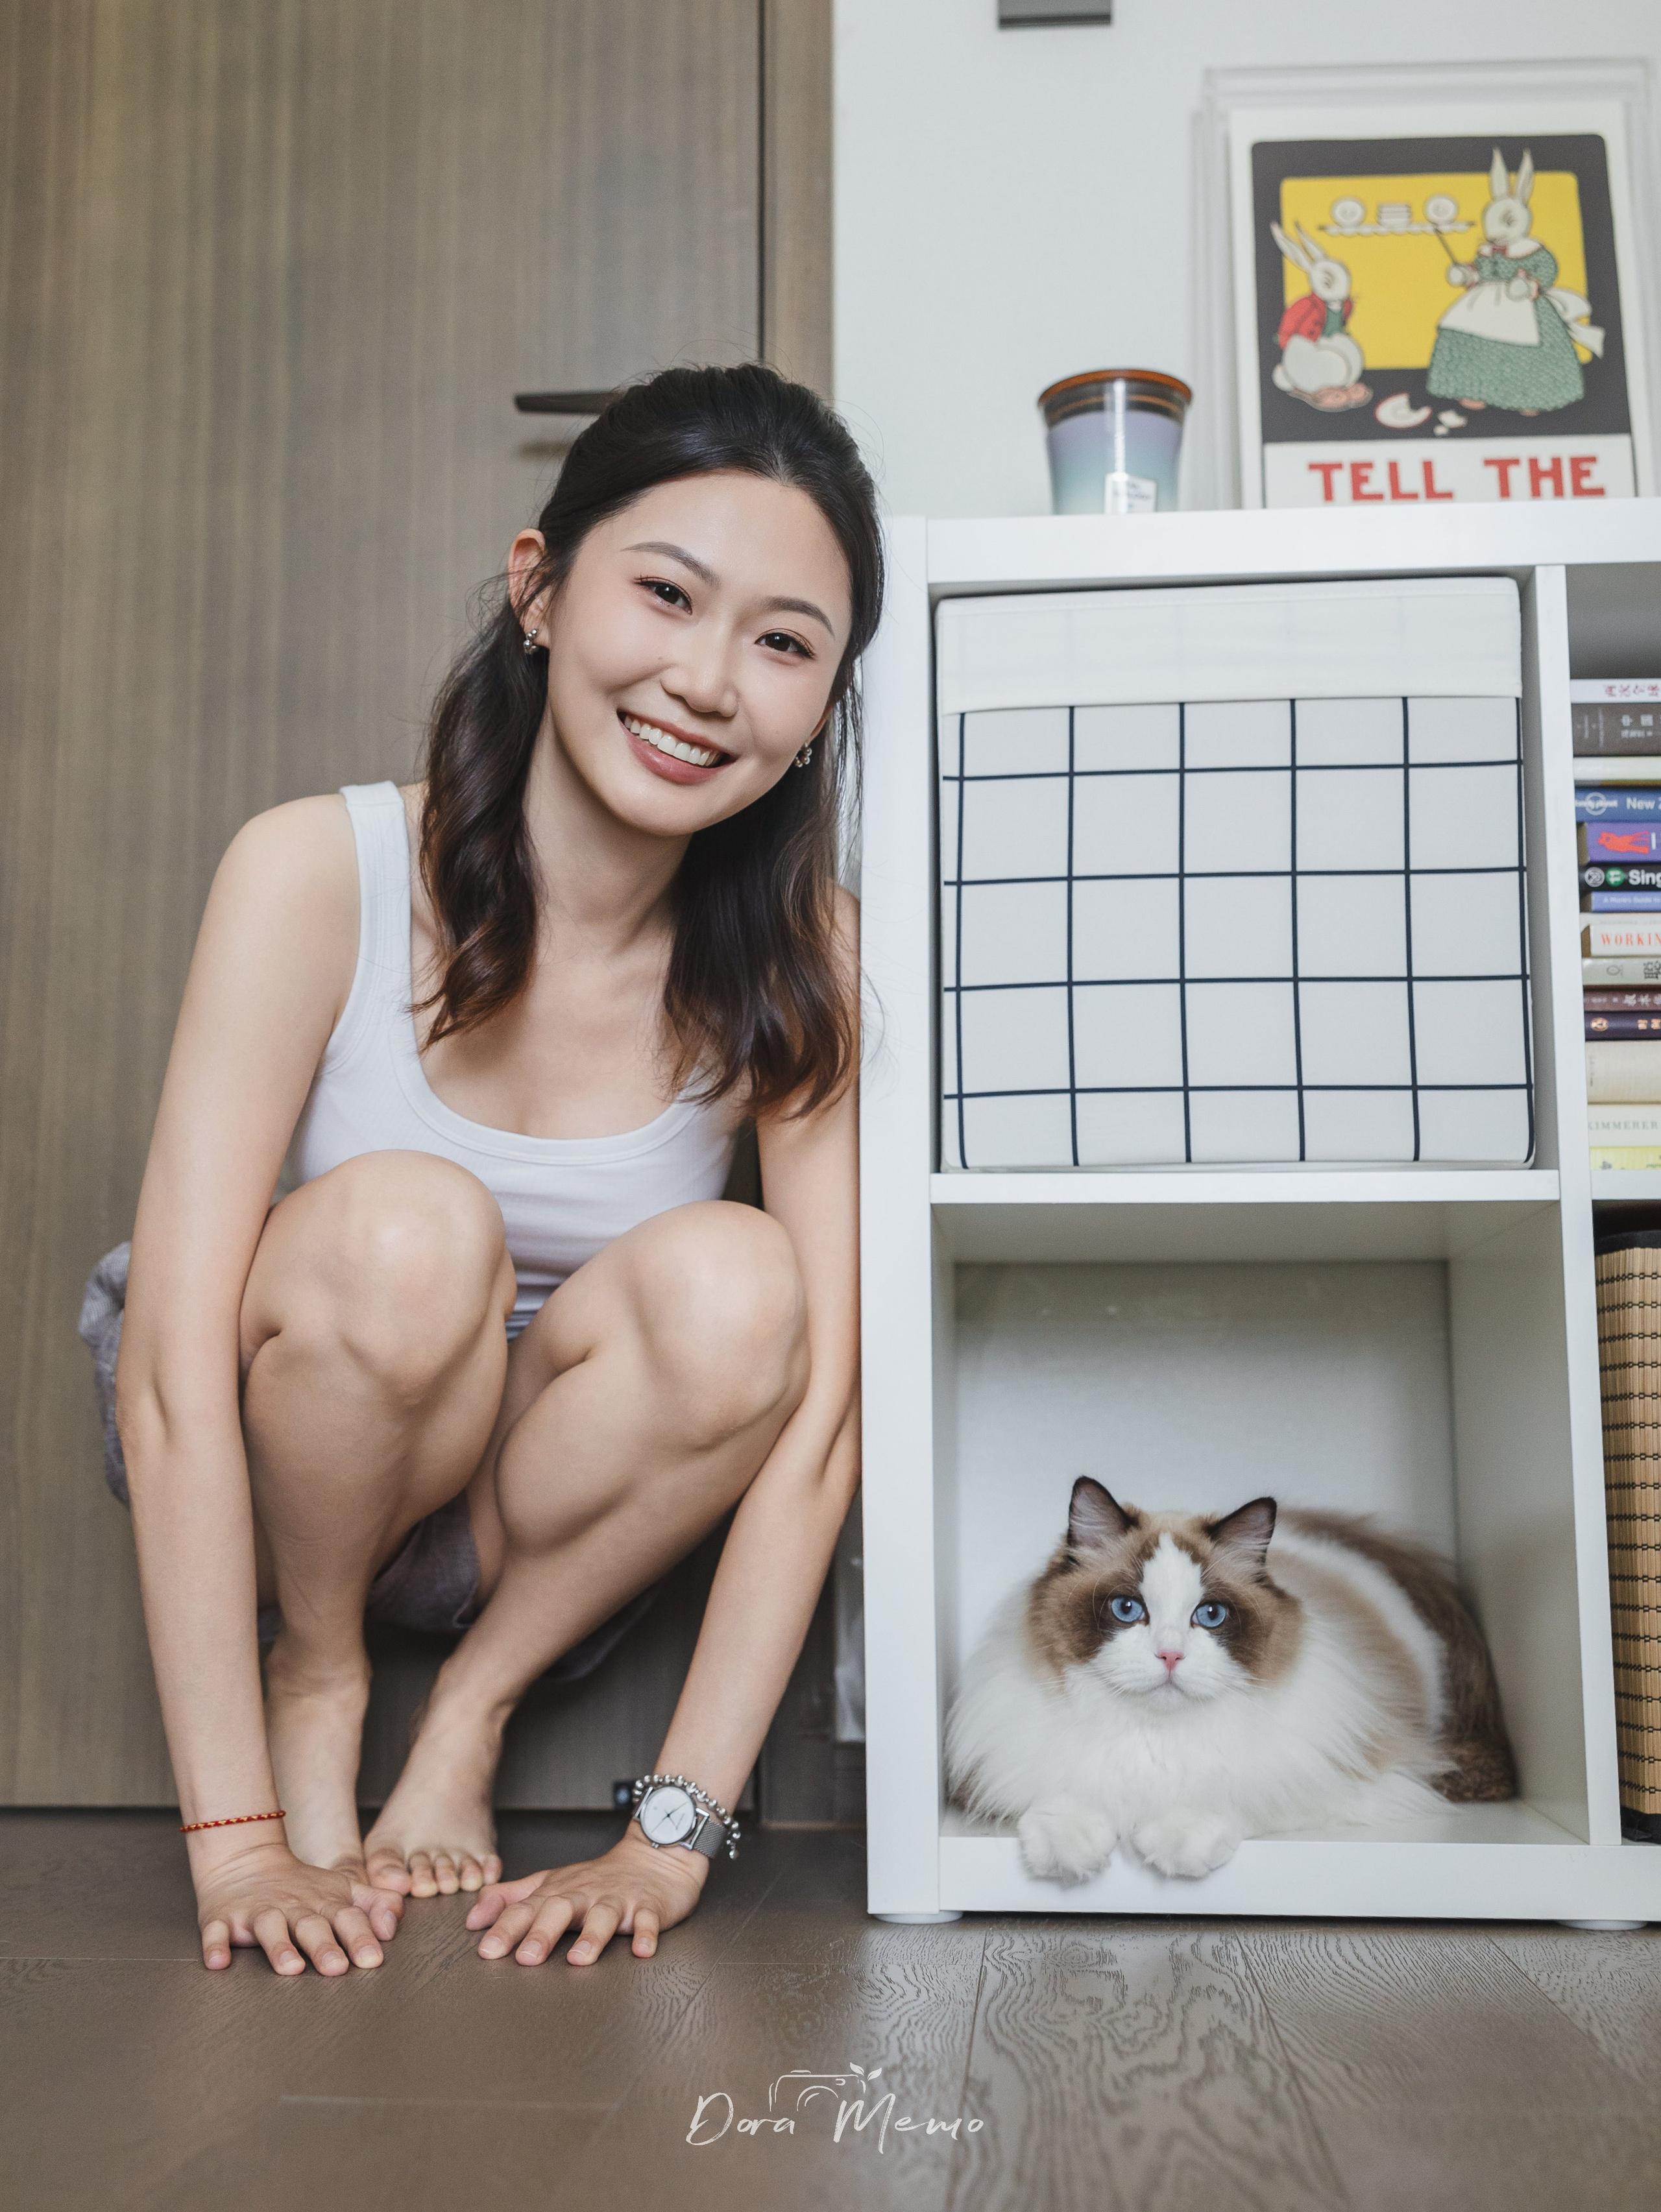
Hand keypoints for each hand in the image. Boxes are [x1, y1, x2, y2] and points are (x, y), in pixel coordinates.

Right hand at [191, 1835, 403, 1974]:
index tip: (373, 1959)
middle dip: (325, 1946)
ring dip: (279, 1948)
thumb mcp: (341, 1889)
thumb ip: (373, 1905)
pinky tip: (219, 1962)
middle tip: (338, 1969)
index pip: (346, 1917)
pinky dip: (216, 1946)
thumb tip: (394, 1924)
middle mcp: (292, 1906)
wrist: (245, 1860)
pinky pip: (216, 1932)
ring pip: (269, 1928)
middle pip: (311, 1925)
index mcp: (324, 1902)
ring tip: (290, 1968)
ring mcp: (256, 1912)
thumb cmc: (301, 1886)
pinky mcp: (221, 1918)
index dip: (360, 1936)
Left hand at [466, 1828, 709, 1965]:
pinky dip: (645, 1934)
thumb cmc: (597, 1878)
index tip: (487, 1950)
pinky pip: (648, 1919)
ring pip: (604, 1916)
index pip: (527, 1908)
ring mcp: (618, 1900)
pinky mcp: (649, 1906)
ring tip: (579, 1959)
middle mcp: (585, 1894)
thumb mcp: (550, 1883)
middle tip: (526, 1958)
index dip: (506, 1928)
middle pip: (561, 1909)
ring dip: (592, 1937)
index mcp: (559, 1891)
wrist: (654, 1855)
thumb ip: (511, 1899)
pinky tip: (641, 1950)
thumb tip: (473, 1919)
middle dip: (542, 1932)